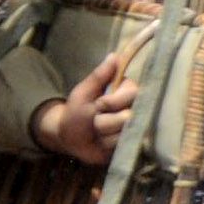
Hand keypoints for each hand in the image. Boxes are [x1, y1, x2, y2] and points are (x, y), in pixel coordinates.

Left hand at [31, 49, 139, 165]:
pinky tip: (101, 143)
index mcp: (126, 92)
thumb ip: (99, 76)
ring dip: (103, 134)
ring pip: (123, 134)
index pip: (132, 95)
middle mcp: (134, 110)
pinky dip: (106, 145)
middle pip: (127, 117)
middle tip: (95, 120)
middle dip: (104, 121)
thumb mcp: (84, 92)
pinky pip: (122, 147)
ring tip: (96, 132)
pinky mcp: (130, 145)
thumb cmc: (76, 112)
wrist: (69, 138)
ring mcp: (133, 129)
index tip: (99, 104)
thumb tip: (114, 56)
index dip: (113, 102)